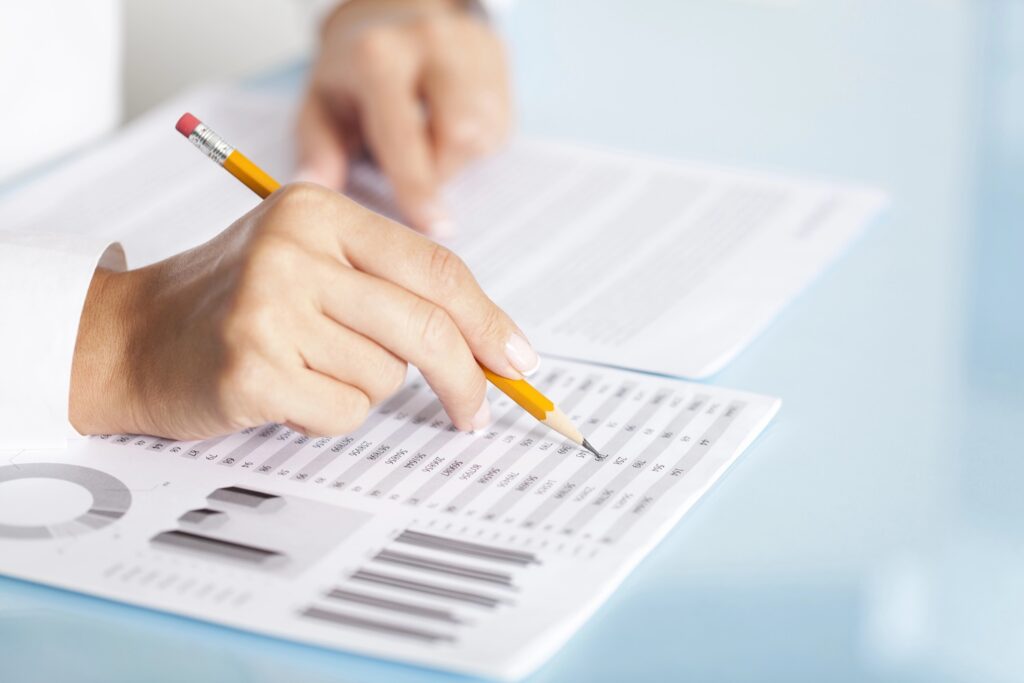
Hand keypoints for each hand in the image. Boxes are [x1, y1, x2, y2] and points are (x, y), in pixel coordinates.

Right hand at [69, 184, 537, 439]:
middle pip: (424, 326)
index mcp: (318, 210)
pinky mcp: (251, 367)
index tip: (518, 361)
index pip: (434, 267)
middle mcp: (294, 248)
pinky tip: (285, 395)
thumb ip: (392, 285)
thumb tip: (493, 344)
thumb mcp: (311, 261)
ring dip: (361, 389)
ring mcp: (269, 307)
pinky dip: (327, 418)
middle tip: (475, 414)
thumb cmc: (237, 302)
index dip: (487, 321)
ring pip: (384, 377)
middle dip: (464, 379)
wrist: (131, 337)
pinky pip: (344, 412)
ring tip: (307, 369)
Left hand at [296, 0, 511, 236]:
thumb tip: (317, 188)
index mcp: (379, 55)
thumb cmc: (355, 69)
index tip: (432, 226)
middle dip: (440, 171)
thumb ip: (318, 149)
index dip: (417, 187)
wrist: (393, 13)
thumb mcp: (322, 102)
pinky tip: (449, 131)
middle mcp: (431, 43)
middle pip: (460, 134)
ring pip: (485, 133)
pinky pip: (499, 126)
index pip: (404, 134)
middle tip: (415, 174)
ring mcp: (471, 49)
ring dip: (458, 159)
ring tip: (428, 147)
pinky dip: (476, 144)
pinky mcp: (499, 61)